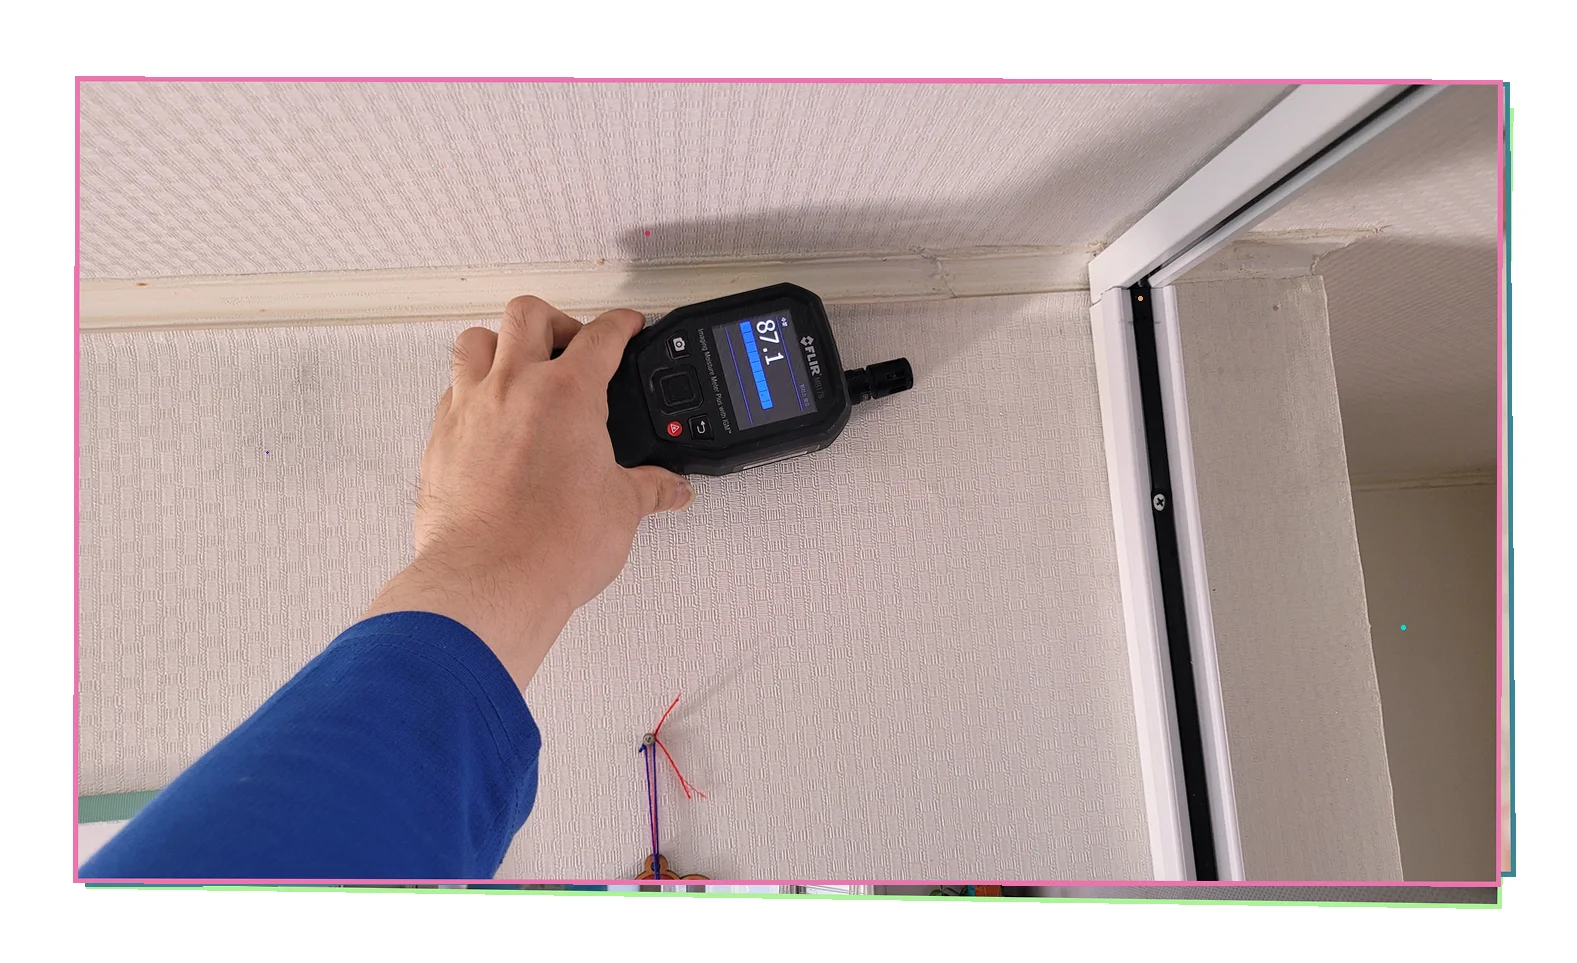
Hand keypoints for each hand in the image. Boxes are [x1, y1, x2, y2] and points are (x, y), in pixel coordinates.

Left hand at [363, 296, 694, 688]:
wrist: (490, 581)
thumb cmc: (549, 546)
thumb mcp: (621, 511)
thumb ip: (649, 489)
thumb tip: (669, 489)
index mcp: (568, 394)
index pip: (601, 336)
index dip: (620, 325)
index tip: (626, 325)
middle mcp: (514, 388)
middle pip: (529, 314)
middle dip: (556, 319)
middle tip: (572, 341)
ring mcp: (471, 409)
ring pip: (475, 340)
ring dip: (501, 342)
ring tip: (519, 361)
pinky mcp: (441, 439)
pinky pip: (451, 390)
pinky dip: (470, 388)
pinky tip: (486, 410)